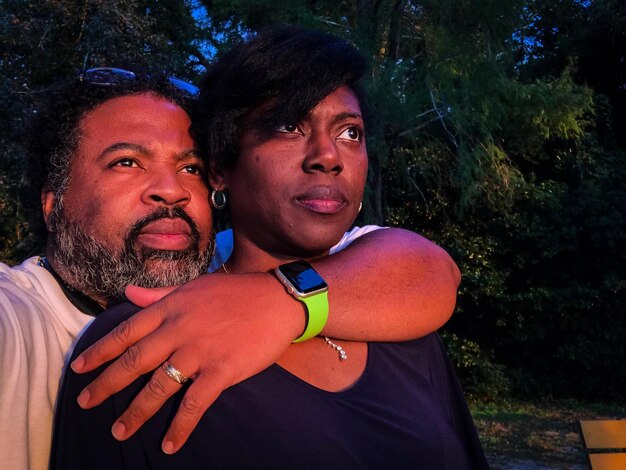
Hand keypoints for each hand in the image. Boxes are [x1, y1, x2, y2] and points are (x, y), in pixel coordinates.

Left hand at [71, 272, 302, 453]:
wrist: (279, 299)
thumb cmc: (237, 292)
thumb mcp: (195, 286)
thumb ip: (160, 294)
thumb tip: (129, 294)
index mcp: (171, 308)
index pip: (126, 332)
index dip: (100, 351)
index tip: (79, 367)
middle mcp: (179, 330)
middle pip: (134, 361)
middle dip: (106, 384)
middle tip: (85, 402)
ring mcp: (199, 352)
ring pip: (159, 387)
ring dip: (136, 411)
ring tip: (119, 431)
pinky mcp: (222, 371)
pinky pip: (195, 404)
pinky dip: (181, 426)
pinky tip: (170, 445)